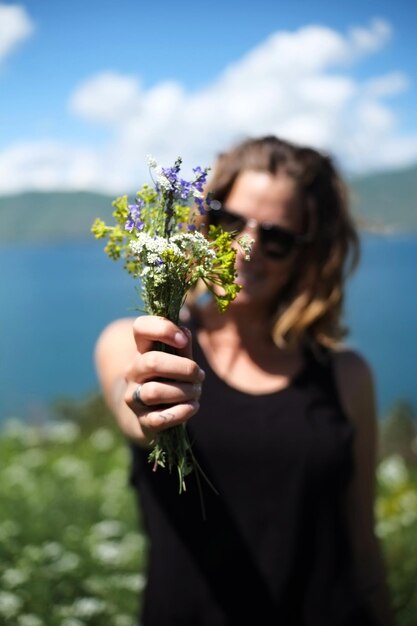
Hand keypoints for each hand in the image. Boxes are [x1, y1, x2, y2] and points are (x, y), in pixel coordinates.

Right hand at [124, 316, 204, 441]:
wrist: (154, 418)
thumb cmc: (171, 381)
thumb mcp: (178, 361)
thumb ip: (182, 347)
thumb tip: (184, 331)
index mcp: (142, 351)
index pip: (140, 327)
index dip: (162, 328)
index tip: (183, 339)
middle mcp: (133, 372)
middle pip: (151, 362)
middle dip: (184, 368)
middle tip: (199, 375)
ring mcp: (134, 397)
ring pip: (154, 391)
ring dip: (184, 391)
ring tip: (196, 392)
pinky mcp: (143, 420)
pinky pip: (159, 418)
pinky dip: (182, 412)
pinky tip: (193, 407)